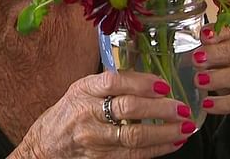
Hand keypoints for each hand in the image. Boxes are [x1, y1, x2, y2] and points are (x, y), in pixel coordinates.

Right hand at [11, 71, 195, 158]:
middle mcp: (87, 113)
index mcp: (83, 90)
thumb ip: (110, 84)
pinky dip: (157, 149)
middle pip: (127, 109)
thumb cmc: (67, 114)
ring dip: (164, 132)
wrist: (44, 147)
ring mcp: (93, 139)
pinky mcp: (101, 158)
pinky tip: (173, 143)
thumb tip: (150, 80)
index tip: (163, 85)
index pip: (113, 82)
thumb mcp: (81, 91)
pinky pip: (133, 155)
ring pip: (134, 136)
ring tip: (185, 127)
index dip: (141, 82)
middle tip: (182, 108)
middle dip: (160, 109)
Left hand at [193, 24, 229, 157]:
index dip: (218, 32)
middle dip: (216, 53)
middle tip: (196, 59)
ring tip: (198, 81)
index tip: (203, 36)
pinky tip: (207, 104)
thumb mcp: (222, 59)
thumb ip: (208, 50)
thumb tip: (185, 48)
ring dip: (220, 77)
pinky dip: (223, 103)